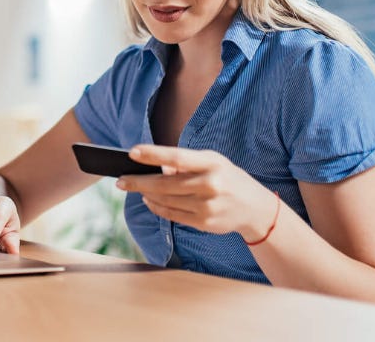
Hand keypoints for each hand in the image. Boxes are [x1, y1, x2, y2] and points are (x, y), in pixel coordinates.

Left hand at [116, 144, 275, 239]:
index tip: (132, 152)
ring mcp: (207, 206)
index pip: (178, 157)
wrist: (255, 208)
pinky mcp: (204, 223)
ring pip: (166, 201)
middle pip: (165, 184)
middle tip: (120, 180)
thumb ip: (186, 163)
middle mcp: (210, 185)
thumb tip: (156, 166)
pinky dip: (156, 207)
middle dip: (139, 182)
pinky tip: (148, 200)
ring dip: (146, 194)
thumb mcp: (213, 162)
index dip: (153, 155)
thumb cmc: (228, 178)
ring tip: (133, 187)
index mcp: (212, 163)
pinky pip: (172, 215)